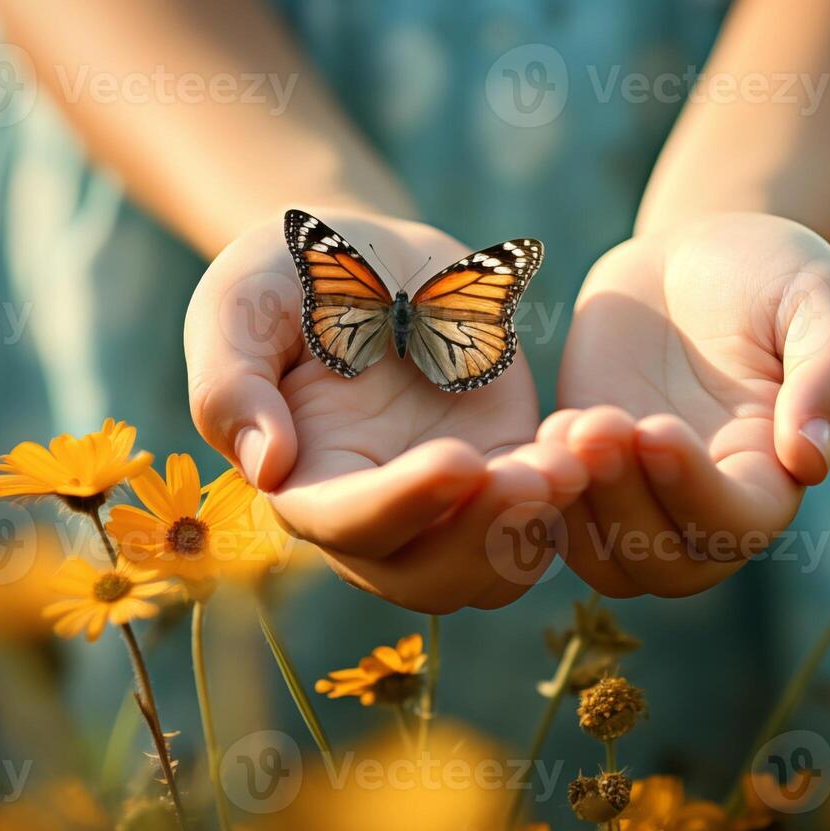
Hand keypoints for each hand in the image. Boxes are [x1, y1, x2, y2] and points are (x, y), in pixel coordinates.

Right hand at [184, 210, 585, 612]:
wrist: (366, 254)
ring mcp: (448, 499)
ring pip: (495, 567)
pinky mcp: (506, 465)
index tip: (459, 459)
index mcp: (304, 480)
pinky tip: (597, 436)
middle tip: (540, 475)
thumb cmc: (286, 274)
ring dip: (538, 527)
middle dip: (486, 539)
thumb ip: (232, 382)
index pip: (345, 526)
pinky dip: (575, 489)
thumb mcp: (239, 303)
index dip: (401, 505)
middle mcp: (376, 512)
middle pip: (427, 576)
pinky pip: (545, 511)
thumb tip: (265, 469)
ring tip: (577, 458)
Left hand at [543, 212, 829, 596]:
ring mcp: (641, 493)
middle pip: (669, 566)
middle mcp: (707, 502)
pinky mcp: (587, 470)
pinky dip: (546, 498)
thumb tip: (811, 460)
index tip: (658, 428)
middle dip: (626, 507)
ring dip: (581, 511)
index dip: (696, 493)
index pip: (740, 525)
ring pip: (610, 562)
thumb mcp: (822, 299)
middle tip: (598, 425)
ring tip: (567, 428)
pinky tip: (544, 433)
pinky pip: (560, 524)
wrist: (696, 254)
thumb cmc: (774, 274)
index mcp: (774, 473)